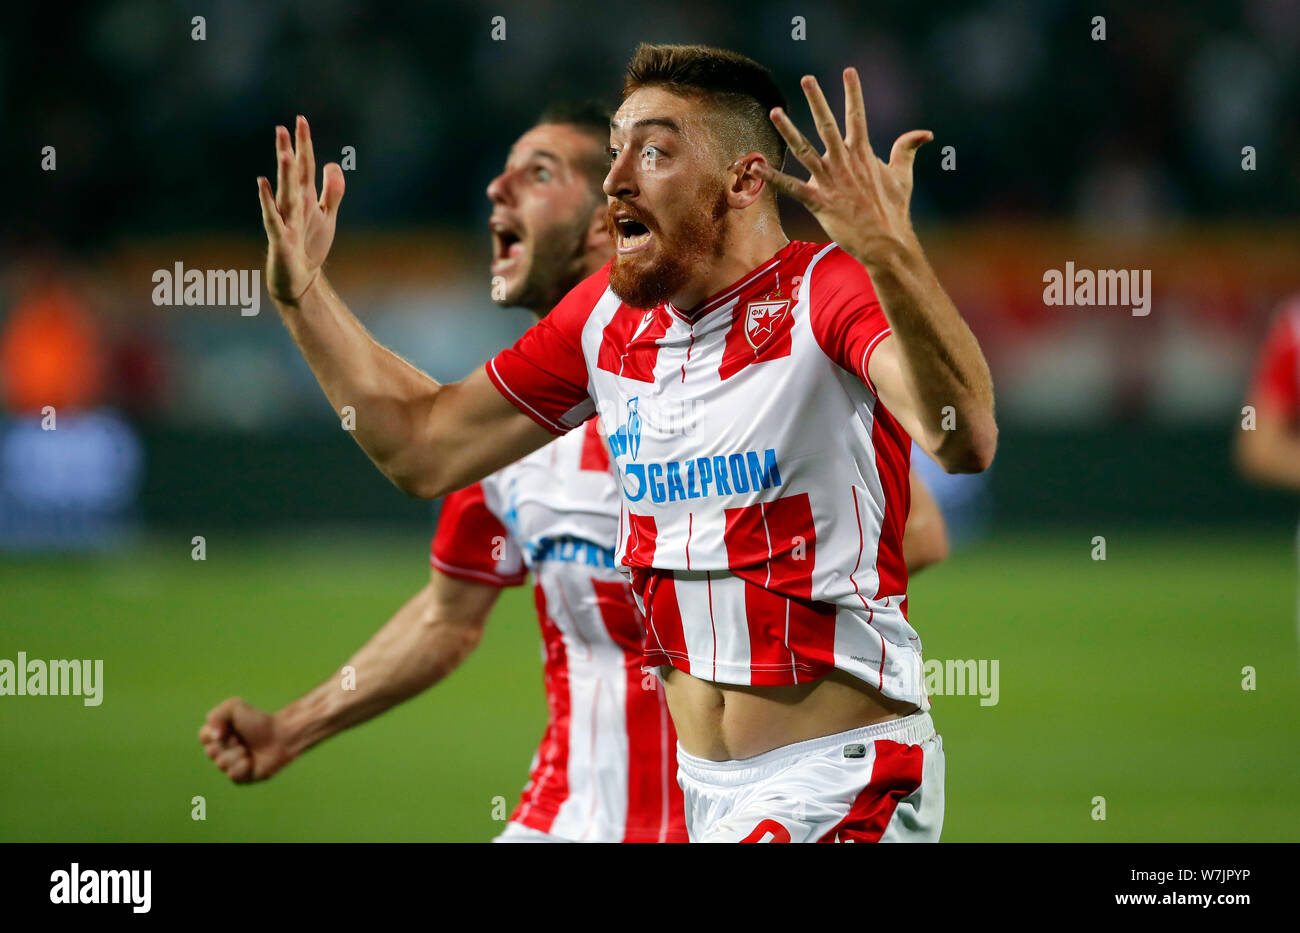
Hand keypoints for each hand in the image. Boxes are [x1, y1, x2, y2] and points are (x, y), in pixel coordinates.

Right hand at [198, 697, 295, 783]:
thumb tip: (214, 735)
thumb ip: (217, 714)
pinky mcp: (241, 778)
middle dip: (228, 743)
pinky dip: (243, 766)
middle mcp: (221, 752)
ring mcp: (230, 766)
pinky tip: (252, 761)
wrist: (281, 735)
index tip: (229, 728)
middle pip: (211, 752)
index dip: (216, 732)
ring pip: (221, 764)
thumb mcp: (235, 707)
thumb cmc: (258, 721)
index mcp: (216, 736)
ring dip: (237, 754)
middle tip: (242, 739)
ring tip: (248, 749)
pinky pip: (233, 775)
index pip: (203, 737)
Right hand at [258, 115, 345, 305]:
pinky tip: (263, 185)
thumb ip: (332, 191)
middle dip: (290, 152)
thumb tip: (332, 164)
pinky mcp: (282, 239)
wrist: (301, 279)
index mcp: (304, 197)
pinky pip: (274, 218)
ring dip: (285, 175)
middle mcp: (292, 205)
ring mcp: (286, 220)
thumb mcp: (327, 216)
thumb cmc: (310, 244)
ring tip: (285, 154)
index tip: (301, 119)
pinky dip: (268, 202)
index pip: (305, 166)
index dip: (304, 144)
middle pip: (293, 175)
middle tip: (283, 127)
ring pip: (285, 194)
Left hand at [757, 68, 931, 267]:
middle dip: (817, 100)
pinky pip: (791, 188)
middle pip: (828, 125)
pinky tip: (756, 166)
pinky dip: (773, 177)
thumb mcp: (903, 176)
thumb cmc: (894, 210)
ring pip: (805, 151)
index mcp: (863, 154)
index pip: (857, 116)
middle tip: (806, 78)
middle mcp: (845, 163)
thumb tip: (925, 133)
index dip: (853, 92)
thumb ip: (907, 150)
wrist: (886, 242)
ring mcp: (830, 181)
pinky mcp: (819, 202)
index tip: (848, 71)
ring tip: (775, 111)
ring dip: (789, 131)